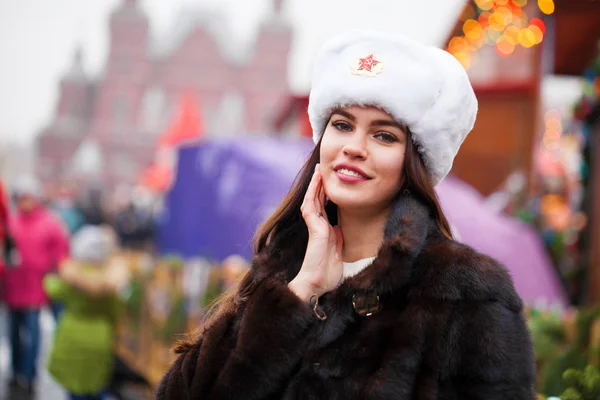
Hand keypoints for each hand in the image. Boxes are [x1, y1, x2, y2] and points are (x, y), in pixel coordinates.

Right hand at [289, 164, 343, 300]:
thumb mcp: (337, 251)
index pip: (323, 207)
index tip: (327, 181)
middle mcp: (318, 227)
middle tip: (321, 169)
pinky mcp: (315, 230)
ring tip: (319, 171)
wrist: (317, 285)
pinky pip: (311, 207)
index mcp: (324, 231)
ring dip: (315, 185)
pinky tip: (316, 183)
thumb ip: (337, 239)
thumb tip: (339, 229)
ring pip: (312, 200)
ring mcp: (315, 227)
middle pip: (317, 200)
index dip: (325, 193)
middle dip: (319, 185)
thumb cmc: (326, 274)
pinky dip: (313, 194)